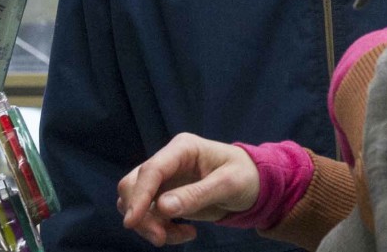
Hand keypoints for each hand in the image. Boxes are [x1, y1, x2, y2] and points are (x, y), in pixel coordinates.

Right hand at [117, 133, 260, 245]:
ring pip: (137, 202)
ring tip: (181, 235)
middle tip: (161, 238)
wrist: (253, 184)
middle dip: (141, 214)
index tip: (132, 222)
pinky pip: (150, 215)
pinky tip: (187, 233)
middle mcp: (169, 160)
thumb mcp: (228, 185)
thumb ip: (197, 194)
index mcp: (183, 148)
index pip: (152, 169)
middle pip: (134, 184)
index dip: (139, 195)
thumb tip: (163, 207)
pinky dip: (161, 229)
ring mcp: (165, 178)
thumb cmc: (245, 176)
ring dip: (150, 225)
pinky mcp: (165, 195)